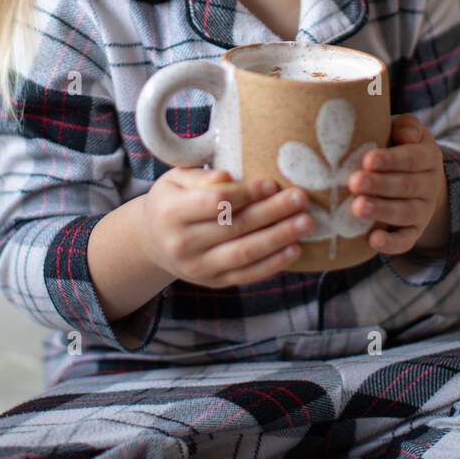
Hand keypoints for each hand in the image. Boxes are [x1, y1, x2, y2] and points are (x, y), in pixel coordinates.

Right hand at [141, 167, 315, 287]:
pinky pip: (247, 275)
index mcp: (171, 212)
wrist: (154, 241)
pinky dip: (273, 264)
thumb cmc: (172, 201)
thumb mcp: (176, 180)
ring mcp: (198, 267)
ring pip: (244, 253)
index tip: (271, 183)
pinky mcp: (213, 282)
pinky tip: (294, 249)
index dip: (245, 193)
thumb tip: (226, 177)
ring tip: (305, 222)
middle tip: (300, 198)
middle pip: (234, 227)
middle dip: (272, 212)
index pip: (214, 202)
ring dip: (279, 238)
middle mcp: (182, 244)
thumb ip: (201, 176)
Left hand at [346, 114, 447, 257]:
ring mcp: (423, 210)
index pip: (412, 158)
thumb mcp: (405, 130)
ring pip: (406, 212)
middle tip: (354, 182)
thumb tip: (404, 134)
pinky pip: (406, 240)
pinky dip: (391, 243)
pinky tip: (373, 240)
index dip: (391, 160)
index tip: (368, 160)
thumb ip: (406, 125)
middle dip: (380, 185)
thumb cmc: (399, 147)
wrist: (420, 180)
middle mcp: (429, 185)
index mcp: (427, 157)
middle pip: (406, 186)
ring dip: (382, 210)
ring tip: (358, 207)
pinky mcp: (414, 231)